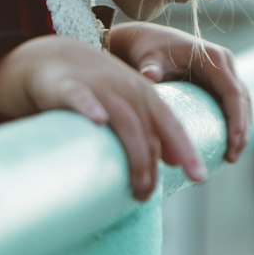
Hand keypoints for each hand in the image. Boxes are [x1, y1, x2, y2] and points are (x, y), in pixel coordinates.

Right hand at [0, 36, 207, 199]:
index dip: (187, 151)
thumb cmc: (99, 89)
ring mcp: (100, 87)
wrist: (55, 57)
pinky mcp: (69, 86)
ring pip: (124, 121)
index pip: (173, 126)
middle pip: (148, 131)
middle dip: (151, 166)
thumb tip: (174, 162)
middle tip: (145, 197)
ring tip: (136, 186)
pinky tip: (98, 121)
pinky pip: (82, 97)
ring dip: (133, 154)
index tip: (198, 179)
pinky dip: (91, 108)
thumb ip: (154, 130)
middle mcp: (128, 90)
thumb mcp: (132, 105)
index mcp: (147, 96)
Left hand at [108, 22, 251, 163]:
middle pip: (243, 101)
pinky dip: (234, 125)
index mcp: (214, 58)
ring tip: (231, 157)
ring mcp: (225, 73)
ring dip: (242, 131)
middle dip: (241, 131)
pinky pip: (234, 106)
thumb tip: (149, 75)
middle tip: (232, 158)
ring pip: (243, 105)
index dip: (237, 119)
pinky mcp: (220, 82)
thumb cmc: (149, 50)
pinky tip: (228, 146)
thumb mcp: (149, 58)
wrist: (149, 40)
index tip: (233, 143)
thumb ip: (150, 66)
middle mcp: (225, 63)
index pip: (233, 92)